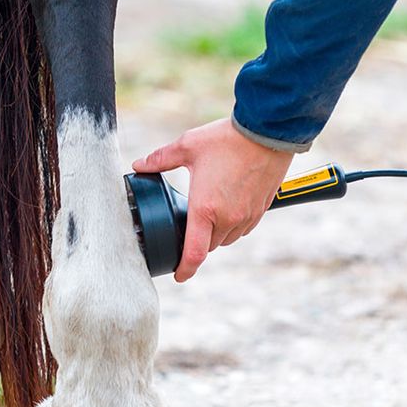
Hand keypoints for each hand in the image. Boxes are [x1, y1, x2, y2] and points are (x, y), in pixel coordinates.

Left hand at [132, 117, 293, 281]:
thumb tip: (139, 165)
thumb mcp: (187, 146)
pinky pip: (243, 228)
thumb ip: (160, 159)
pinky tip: (228, 206)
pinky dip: (233, 225)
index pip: (194, 253)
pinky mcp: (261, 210)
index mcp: (205, 209)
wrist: (267, 132)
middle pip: (208, 246)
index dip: (184, 270)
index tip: (178, 275)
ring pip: (227, 239)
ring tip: (209, 213)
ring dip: (216, 233)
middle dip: (197, 241)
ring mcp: (246, 215)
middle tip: (190, 224)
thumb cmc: (227, 139)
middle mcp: (227, 218)